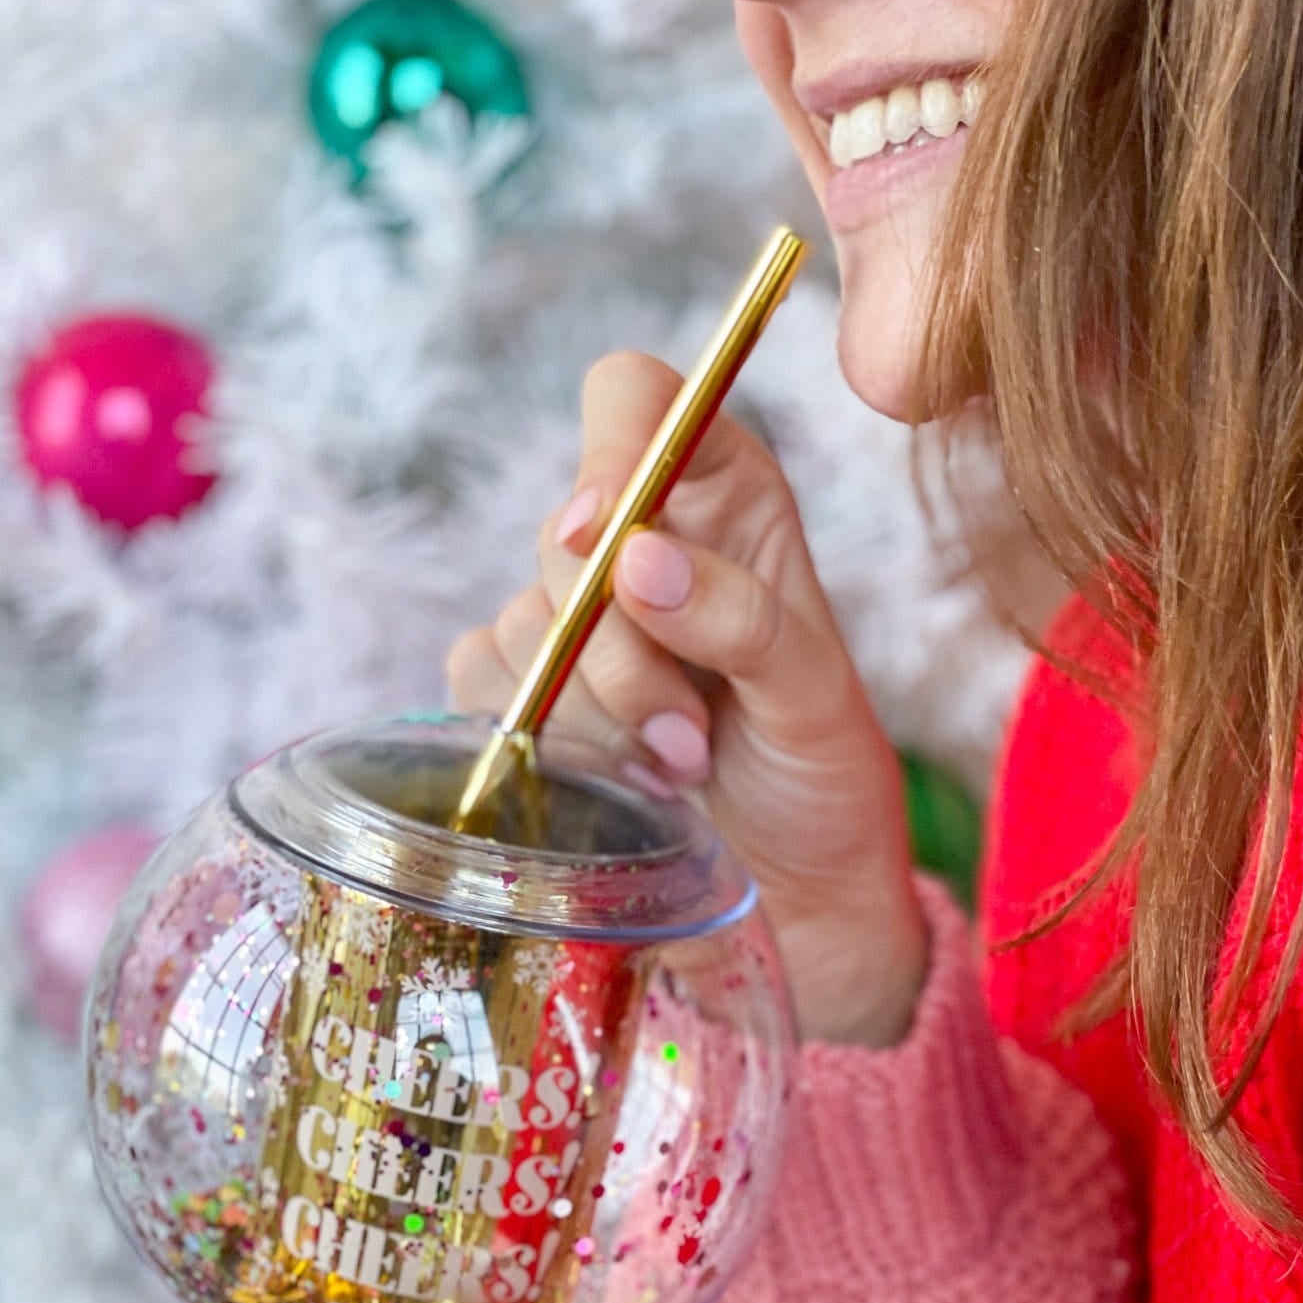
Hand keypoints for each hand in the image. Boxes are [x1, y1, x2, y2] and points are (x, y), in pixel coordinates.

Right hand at [448, 351, 927, 1048]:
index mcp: (725, 502)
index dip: (611, 446)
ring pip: (520, 623)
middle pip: (564, 533)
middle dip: (619, 647)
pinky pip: (479, 686)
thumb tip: (637, 558)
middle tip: (689, 731)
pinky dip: (541, 742)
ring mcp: (574, 626)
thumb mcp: (815, 698)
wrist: (795, 903)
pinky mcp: (526, 700)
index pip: (637, 400)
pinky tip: (613, 782)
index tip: (611, 536)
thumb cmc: (824, 785)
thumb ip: (744, 619)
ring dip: (596, 714)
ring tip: (678, 769)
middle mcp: (641, 546)